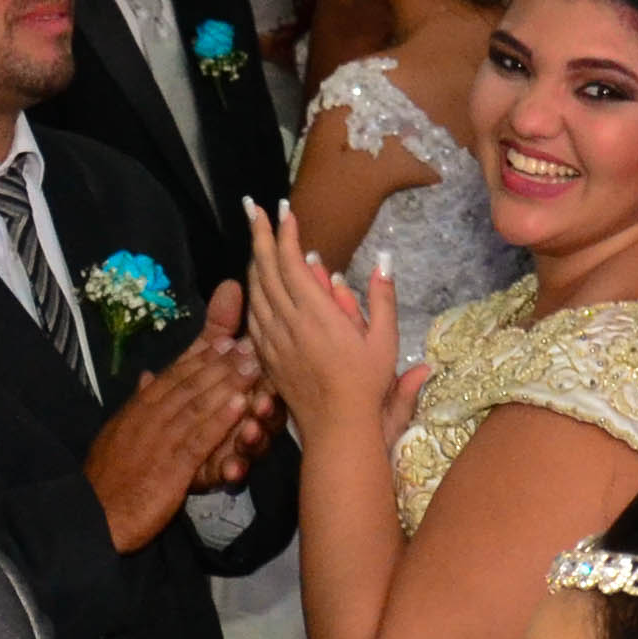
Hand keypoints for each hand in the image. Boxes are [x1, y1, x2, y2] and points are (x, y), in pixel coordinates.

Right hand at [81, 337, 261, 553]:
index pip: (173, 377)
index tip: (225, 341)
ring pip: (197, 406)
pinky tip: (241, 407)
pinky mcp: (171, 468)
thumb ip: (137, 405)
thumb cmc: (108, 478)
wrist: (94, 515)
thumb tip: (147, 376)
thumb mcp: (117, 434)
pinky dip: (220, 421)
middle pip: (189, 384)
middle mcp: (148, 418)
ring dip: (227, 386)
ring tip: (252, 368)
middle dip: (221, 364)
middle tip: (249, 346)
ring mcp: (160, 441)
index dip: (200, 358)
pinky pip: (199, 440)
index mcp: (137, 410)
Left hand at [236, 203, 404, 443]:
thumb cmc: (367, 385)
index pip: (291, 264)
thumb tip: (384, 261)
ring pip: (255, 291)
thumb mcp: (385, 340)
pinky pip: (253, 315)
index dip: (285, 234)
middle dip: (259, 236)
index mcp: (317, 315)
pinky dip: (252, 291)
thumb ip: (382, 298)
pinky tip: (255, 282)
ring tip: (257, 239)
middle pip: (265, 270)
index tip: (284, 211)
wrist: (337, 428)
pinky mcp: (266, 356)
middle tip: (254, 210)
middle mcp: (289, 323)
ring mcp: (273, 340)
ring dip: (254, 261)